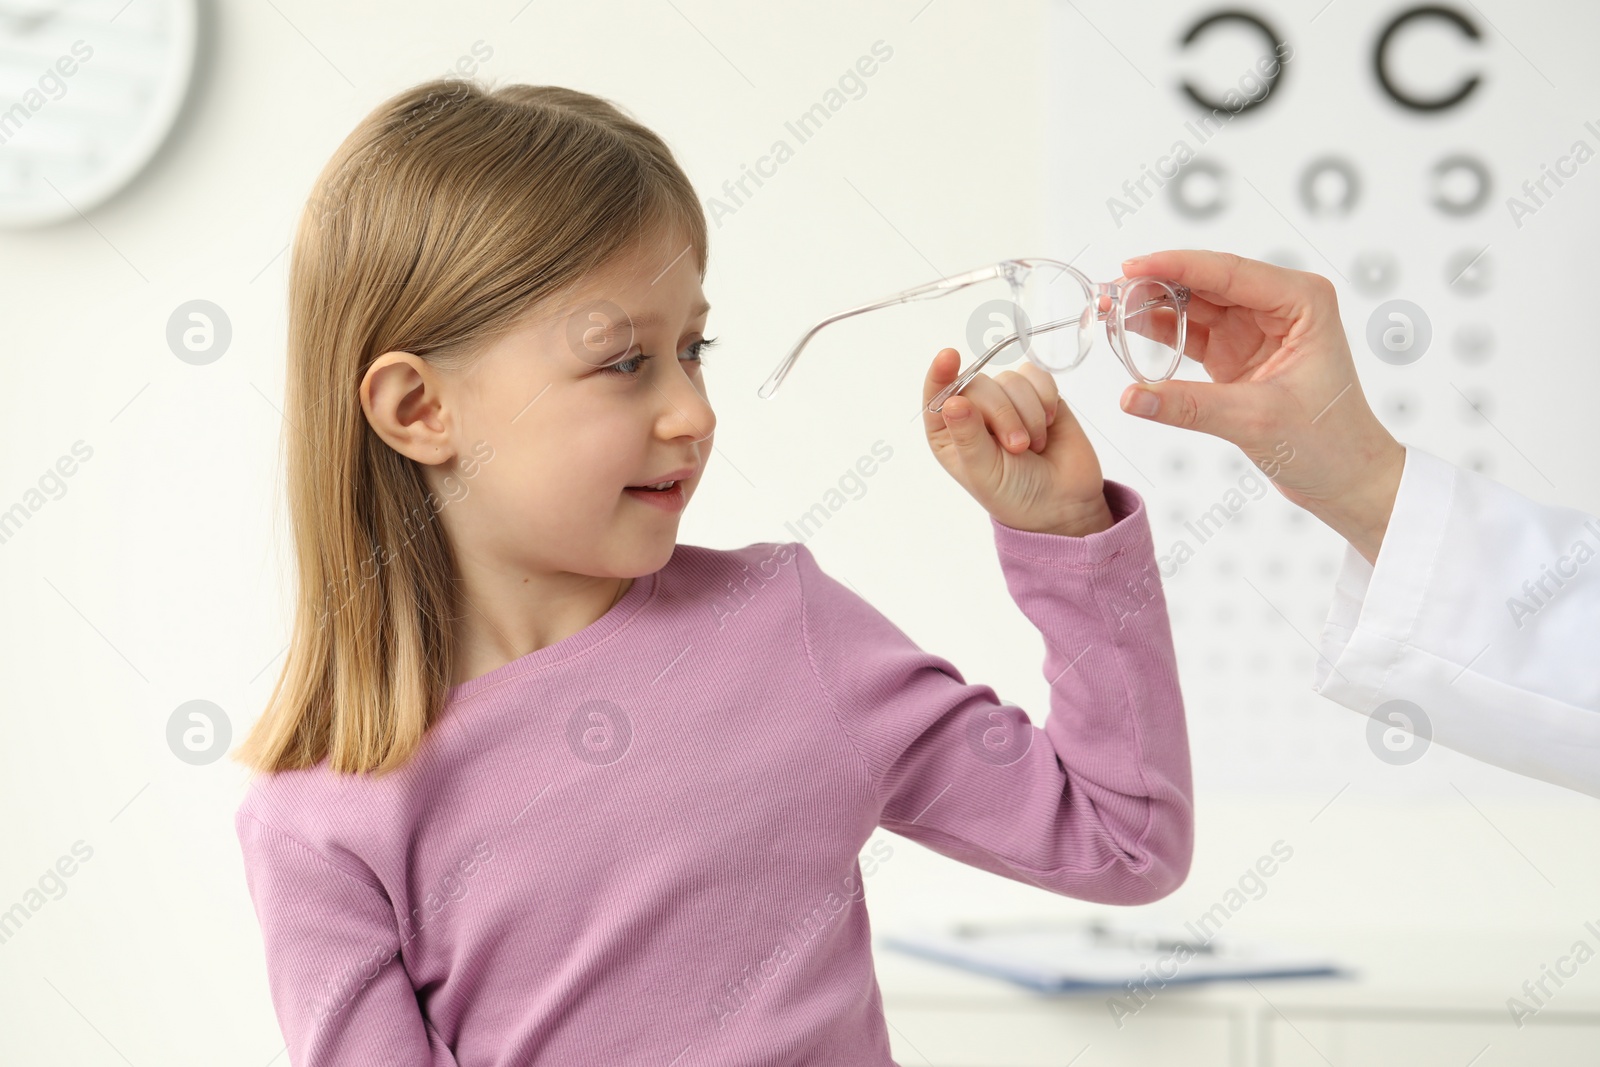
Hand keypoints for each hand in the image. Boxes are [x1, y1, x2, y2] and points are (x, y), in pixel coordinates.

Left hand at [922, 348, 1112, 536]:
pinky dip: (1045, 397)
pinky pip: (1037, 376)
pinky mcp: (1037, 395)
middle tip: (1018, 447)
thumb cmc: (1013, 494)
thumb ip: (968, 435)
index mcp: (949, 432)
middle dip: (1003, 414)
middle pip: (979, 383)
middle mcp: (974, 412)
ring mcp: (1007, 401)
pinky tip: (1049, 422)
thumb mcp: (983, 471)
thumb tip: (952, 402)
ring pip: (1011, 380)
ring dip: (1028, 413)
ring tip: (1034, 445)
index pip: (937, 394)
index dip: (941, 374)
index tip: (948, 357)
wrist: (1061, 504)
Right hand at [1115, 250, 1405, 563]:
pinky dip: (1160, 331)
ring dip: (1152, 305)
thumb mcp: (1255, 421)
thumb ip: (1189, 406)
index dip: (1176, 266)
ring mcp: (1256, 328)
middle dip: (1156, 284)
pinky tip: (1128, 328)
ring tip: (1109, 307)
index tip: (1131, 268)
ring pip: (1195, 304)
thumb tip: (1130, 396)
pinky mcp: (1237, 353)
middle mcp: (1280, 306)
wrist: (1346, 479)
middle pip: (1207, 282)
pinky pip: (1191, 332)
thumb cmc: (1329, 443)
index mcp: (1302, 303)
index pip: (1229, 273)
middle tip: (1108, 290)